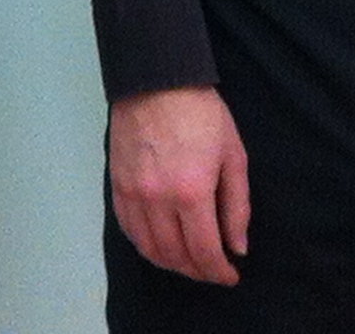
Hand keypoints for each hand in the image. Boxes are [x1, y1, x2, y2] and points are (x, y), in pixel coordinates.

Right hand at [109, 86, 249, 285]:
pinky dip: (145, 244)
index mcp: (191, 193)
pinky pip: (128, 228)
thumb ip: (237, 207)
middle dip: (198, 271)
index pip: (204, 252)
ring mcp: (132, 193)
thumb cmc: (202, 114)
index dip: (219, 272)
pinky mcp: (116, 184)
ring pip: (149, 247)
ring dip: (171, 263)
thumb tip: (237, 247)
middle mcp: (157, 200)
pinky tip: (160, 243)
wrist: (155, 79)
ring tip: (189, 260)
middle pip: (175, 256)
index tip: (231, 275)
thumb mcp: (233, 156)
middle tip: (213, 269)